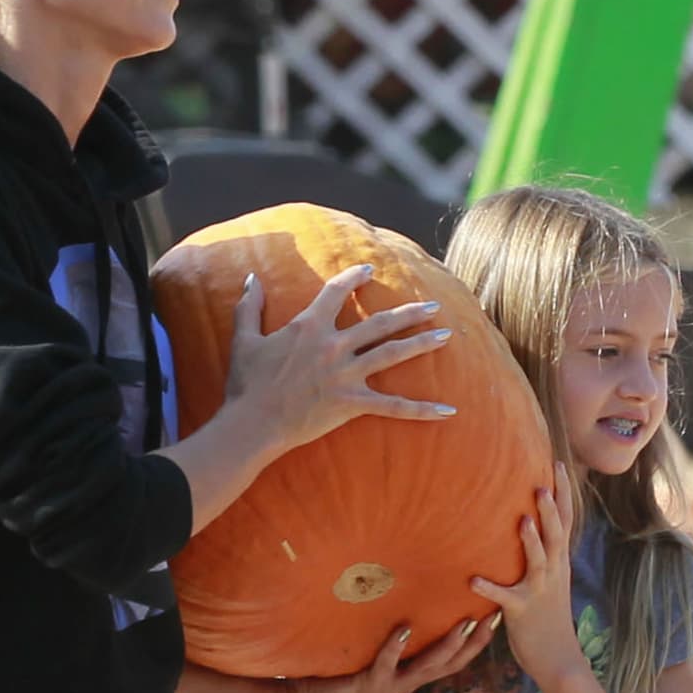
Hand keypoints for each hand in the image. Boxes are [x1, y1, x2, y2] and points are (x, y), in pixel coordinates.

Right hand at [226, 264, 456, 455]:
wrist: (252, 423)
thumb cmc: (246, 384)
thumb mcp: (244, 340)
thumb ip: (249, 306)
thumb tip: (251, 277)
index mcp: (309, 326)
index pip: (336, 291)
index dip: (353, 277)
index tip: (368, 269)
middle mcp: (333, 345)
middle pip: (379, 322)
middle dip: (409, 312)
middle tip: (433, 305)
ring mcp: (345, 374)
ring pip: (392, 353)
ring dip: (422, 342)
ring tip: (446, 334)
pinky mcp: (351, 403)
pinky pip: (393, 407)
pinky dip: (421, 410)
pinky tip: (448, 411)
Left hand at [284, 611, 500, 692]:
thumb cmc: (331, 680)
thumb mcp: (364, 661)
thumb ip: (380, 645)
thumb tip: (393, 610)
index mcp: (404, 679)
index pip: (448, 662)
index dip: (472, 645)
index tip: (491, 620)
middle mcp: (402, 685)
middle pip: (447, 665)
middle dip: (472, 644)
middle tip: (491, 618)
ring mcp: (386, 688)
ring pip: (425, 668)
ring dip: (446, 646)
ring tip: (464, 624)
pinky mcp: (365, 686)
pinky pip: (385, 665)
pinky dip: (395, 647)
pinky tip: (404, 628)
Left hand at [470, 462, 582, 689]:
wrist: (558, 658)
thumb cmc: (547, 617)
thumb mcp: (550, 580)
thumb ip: (541, 554)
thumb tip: (529, 527)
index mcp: (559, 562)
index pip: (565, 520)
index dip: (564, 493)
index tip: (560, 464)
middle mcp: (554, 572)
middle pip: (557, 534)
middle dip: (552, 507)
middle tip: (545, 480)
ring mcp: (540, 591)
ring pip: (539, 561)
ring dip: (532, 540)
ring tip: (524, 519)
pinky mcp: (522, 611)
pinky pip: (505, 598)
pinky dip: (490, 589)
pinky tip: (472, 580)